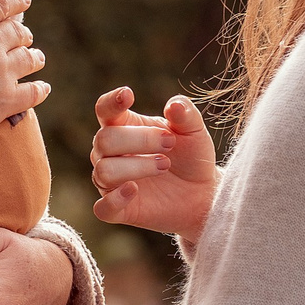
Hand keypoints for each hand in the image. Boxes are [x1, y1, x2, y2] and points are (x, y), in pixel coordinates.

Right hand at [0, 0, 48, 142]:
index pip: (1, 2)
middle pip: (17, 30)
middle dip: (21, 29)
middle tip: (22, 32)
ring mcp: (2, 74)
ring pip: (28, 59)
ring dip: (32, 55)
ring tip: (35, 56)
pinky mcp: (5, 103)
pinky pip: (33, 93)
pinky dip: (40, 89)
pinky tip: (42, 88)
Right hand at [90, 88, 217, 239]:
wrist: (202, 194)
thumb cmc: (191, 156)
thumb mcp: (194, 132)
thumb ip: (185, 114)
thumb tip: (173, 105)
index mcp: (123, 127)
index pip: (104, 110)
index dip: (111, 102)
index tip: (129, 95)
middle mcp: (109, 153)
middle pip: (104, 140)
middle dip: (139, 140)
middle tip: (170, 144)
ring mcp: (110, 182)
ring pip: (104, 170)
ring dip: (137, 166)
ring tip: (165, 165)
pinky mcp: (117, 209)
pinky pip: (102, 207)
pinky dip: (115, 198)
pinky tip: (134, 190)